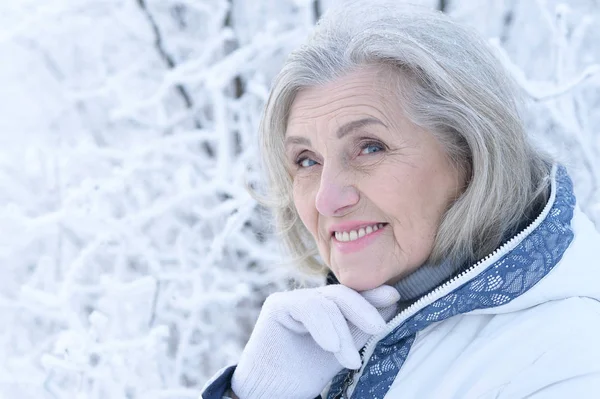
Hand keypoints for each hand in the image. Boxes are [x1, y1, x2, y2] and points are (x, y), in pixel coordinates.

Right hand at [230, 284, 399, 398]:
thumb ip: (360, 329)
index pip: (350, 296)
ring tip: (350, 361)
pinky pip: (307, 306)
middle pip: (341, 294)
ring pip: (327, 302)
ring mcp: (291, 300)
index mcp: (324, 308)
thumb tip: (391, 303)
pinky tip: (331, 346)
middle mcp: (308, 299)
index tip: (394, 297)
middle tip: (379, 327)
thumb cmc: (303, 373)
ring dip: (343, 333)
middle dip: (363, 308)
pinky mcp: (277, 305)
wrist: (271, 392)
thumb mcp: (341, 351)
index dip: (371, 296)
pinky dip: (324, 326)